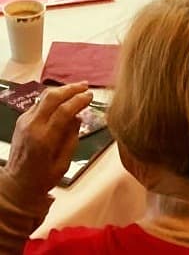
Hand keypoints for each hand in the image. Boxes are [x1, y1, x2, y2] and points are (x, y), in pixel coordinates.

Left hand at [6, 83, 91, 197]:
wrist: (15, 184)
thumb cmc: (42, 178)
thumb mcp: (64, 164)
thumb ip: (72, 139)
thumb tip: (78, 117)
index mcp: (44, 140)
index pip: (63, 111)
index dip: (79, 100)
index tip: (90, 96)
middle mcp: (32, 126)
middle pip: (52, 97)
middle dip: (71, 89)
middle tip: (86, 86)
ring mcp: (25, 121)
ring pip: (44, 96)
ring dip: (62, 90)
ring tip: (77, 88)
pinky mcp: (22, 120)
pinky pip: (39, 102)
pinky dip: (53, 97)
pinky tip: (63, 99)